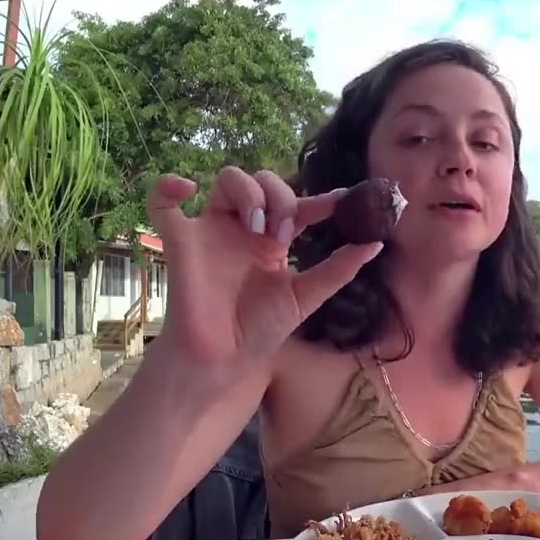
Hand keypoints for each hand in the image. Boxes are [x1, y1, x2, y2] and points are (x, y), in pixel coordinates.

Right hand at [146, 167, 380, 373]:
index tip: (344, 200)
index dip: (320, 199)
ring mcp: (212, 232)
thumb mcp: (306, 297)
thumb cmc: (258, 331)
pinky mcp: (181, 241)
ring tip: (260, 229)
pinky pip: (162, 202)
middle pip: (264, 183)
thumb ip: (338, 270)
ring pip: (227, 179)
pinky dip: (167, 186)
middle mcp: (243, 230)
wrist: (223, 360)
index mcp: (273, 241)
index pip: (298, 206)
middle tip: (285, 234)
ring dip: (250, 193)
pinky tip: (189, 187)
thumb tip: (377, 243)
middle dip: (281, 198)